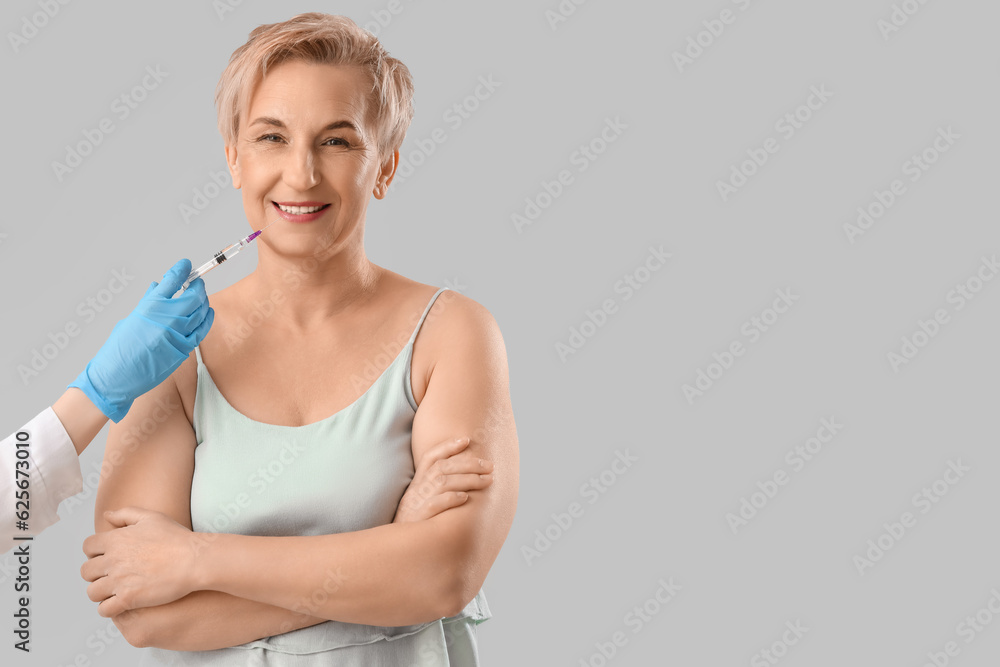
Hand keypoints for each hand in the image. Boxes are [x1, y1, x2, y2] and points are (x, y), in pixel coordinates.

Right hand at [68, 259, 213, 421]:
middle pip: (193, 295)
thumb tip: (158, 287)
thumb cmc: (119, 348)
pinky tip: (208, 312)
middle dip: (198, 286)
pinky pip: (202, 331)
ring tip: (201, 297)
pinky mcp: (184, 349)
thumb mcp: (131, 319)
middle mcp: (167, 318)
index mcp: (150, 306)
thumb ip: (148, 302)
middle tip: (197, 283)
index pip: (172, 280)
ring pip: (200, 312)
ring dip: (203, 301)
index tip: (186, 264)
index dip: (182, 269)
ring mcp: (178, 334)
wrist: (117, 376)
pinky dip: (207, 319)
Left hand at [81, 507, 199, 616]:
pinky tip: (121, 604)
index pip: (88, 547)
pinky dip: (109, 609)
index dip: (95, 552)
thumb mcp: (152, 517)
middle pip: (86, 571)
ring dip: (101, 592)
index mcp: (116, 539)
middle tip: (112, 575)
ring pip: (92, 592)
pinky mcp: (128, 599)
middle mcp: (113, 560)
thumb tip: (106, 515)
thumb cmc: (177, 538)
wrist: (194, 559)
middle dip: (96, 574)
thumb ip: (126, 514)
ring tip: (115, 591)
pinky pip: (104, 609)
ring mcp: (119, 580)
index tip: (107, 557)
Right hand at [393, 436, 493, 522]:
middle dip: (469, 464)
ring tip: (487, 480)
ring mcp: (418, 501)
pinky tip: (465, 498)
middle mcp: (418, 487)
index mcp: (418, 480)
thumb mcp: (420, 497)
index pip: (432, 456)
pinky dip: (450, 499)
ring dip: (467, 479)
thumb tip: (463, 474)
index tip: (466, 439)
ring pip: (443, 482)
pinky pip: (435, 504)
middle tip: (490, 466)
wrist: (397, 544)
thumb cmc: (414, 519)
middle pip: (444, 467)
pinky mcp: (420, 517)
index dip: (447, 446)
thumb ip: (436, 485)